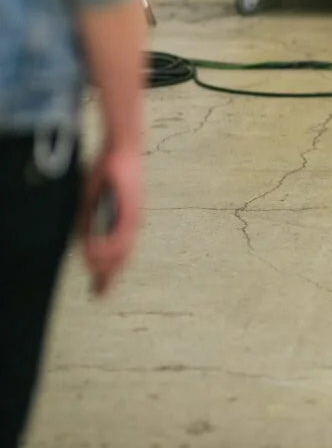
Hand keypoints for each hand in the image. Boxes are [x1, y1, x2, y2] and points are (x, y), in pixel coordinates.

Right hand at [79, 144, 142, 297]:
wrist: (121, 152)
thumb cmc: (108, 173)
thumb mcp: (93, 200)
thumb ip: (89, 221)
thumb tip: (83, 241)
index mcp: (124, 222)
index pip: (118, 253)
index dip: (109, 272)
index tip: (100, 289)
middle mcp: (131, 222)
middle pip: (121, 256)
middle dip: (109, 276)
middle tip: (100, 295)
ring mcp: (132, 217)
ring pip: (121, 248)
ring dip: (106, 264)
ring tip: (95, 277)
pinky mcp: (131, 209)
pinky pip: (121, 233)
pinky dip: (110, 246)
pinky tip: (100, 257)